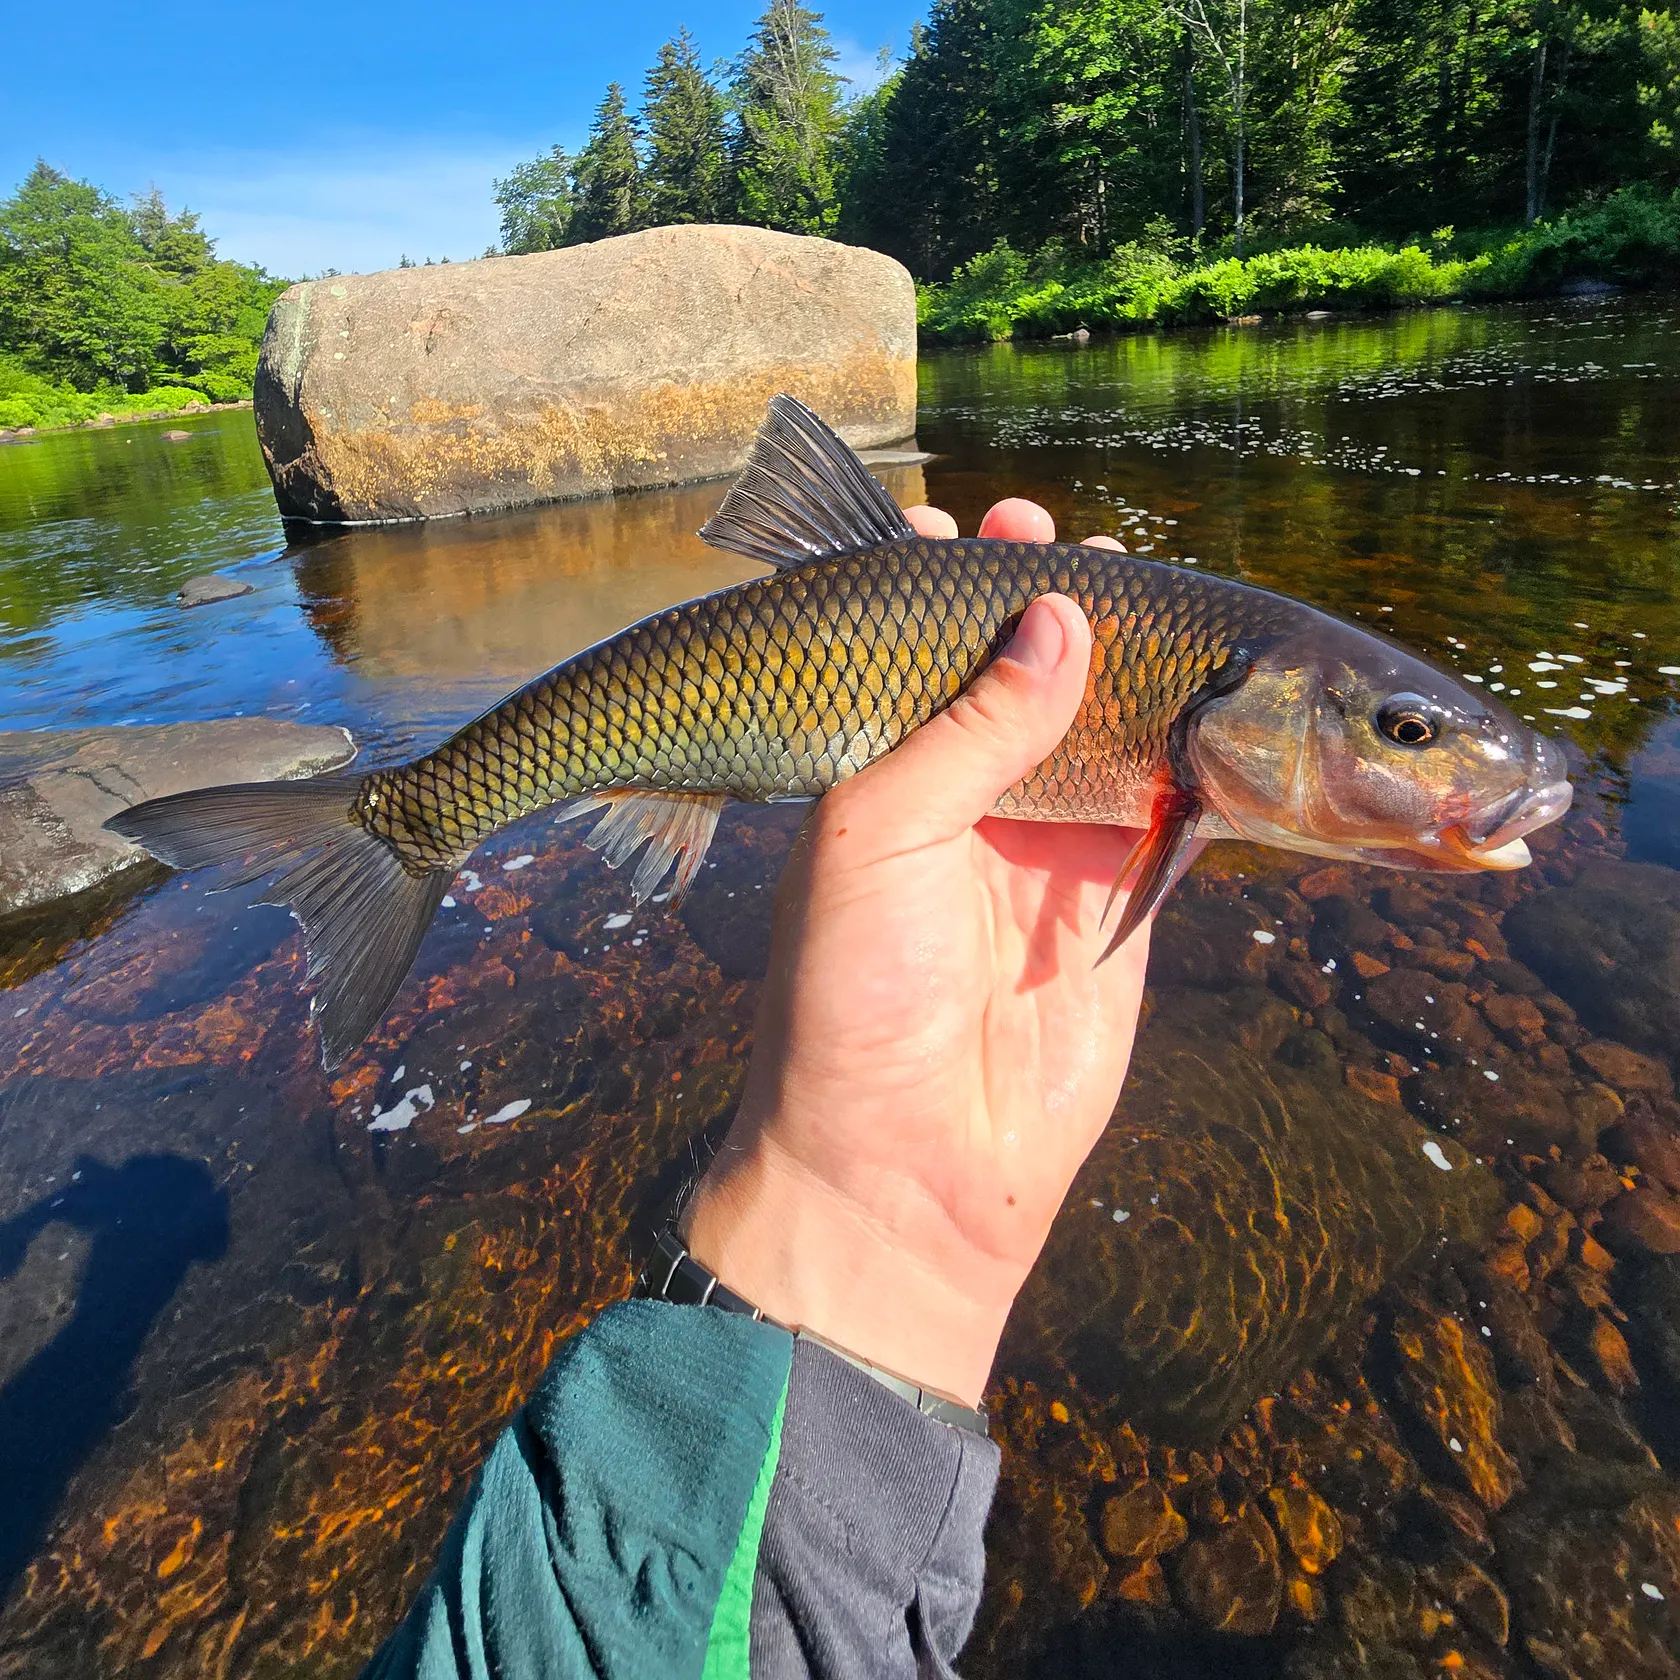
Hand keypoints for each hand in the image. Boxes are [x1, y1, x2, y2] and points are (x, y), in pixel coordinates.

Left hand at [681, 501, 1149, 1406]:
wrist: (907, 1168)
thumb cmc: (854, 998)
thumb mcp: (880, 833)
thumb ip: (972, 724)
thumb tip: (1062, 615)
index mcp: (886, 770)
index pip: (927, 654)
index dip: (961, 589)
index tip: (992, 525)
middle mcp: (965, 798)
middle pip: (1025, 677)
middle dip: (1056, 609)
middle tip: (1085, 548)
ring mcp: (1047, 846)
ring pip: (1105, 727)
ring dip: (1131, 666)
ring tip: (1146, 590)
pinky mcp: (1118, 898)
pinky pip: (1171, 807)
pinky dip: (1200, 752)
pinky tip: (1218, 694)